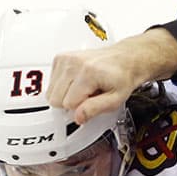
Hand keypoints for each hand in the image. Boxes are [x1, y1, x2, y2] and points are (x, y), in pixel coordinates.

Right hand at [46, 28, 176, 123]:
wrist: (126, 59)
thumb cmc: (122, 77)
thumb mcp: (116, 99)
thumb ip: (95, 109)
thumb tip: (78, 117)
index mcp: (88, 72)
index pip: (68, 104)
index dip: (79, 109)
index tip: (90, 105)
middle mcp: (73, 63)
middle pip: (55, 98)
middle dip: (71, 103)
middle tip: (88, 97)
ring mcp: (65, 59)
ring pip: (51, 92)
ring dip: (66, 95)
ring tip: (84, 89)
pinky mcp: (61, 58)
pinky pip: (52, 83)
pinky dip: (62, 86)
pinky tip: (78, 83)